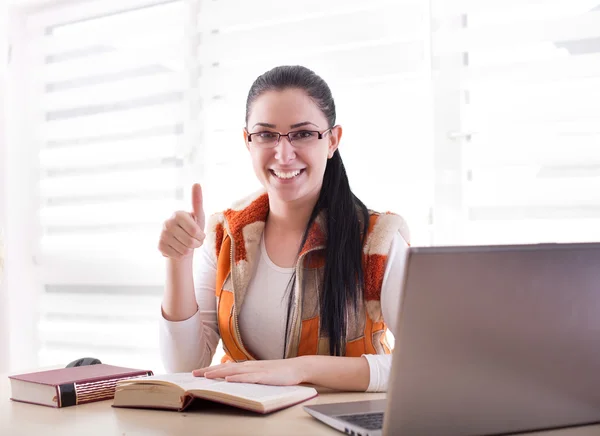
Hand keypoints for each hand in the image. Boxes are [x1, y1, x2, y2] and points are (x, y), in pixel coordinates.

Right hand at [158, 183, 205, 259]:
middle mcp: (167, 223)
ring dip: (189, 250)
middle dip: (196, 244)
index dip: (201, 236)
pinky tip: (178, 248)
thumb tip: (196, 183)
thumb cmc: (192, 227)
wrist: (181, 242)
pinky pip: (177, 256)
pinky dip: (181, 255)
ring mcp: (162, 235)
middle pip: (190, 242)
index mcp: (178, 214)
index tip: (199, 234)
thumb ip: (197, 201)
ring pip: (184, 251)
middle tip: (194, 241)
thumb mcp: (198, 215)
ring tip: (186, 244)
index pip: (195, 231)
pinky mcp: (159, 246)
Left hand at [192, 359, 306, 385]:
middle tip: (194, 374)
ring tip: (206, 376)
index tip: (197, 372)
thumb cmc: (279, 372)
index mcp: (247, 366)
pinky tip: (229, 380)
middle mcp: (249, 366)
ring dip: (219, 373)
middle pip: (225, 368)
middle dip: (208, 371)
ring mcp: (257, 370)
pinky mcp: (265, 376)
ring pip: (234, 371)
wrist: (297, 368)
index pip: (225, 367)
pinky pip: (249, 377)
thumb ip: (247, 374)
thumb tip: (233, 377)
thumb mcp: (260, 373)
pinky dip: (238, 378)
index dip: (210, 369)